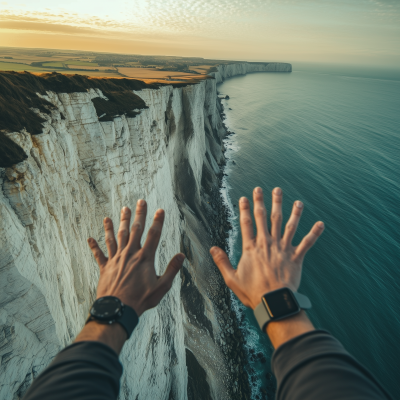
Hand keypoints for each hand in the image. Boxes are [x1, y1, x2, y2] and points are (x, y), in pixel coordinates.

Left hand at [88, 200, 184, 316]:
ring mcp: (116, 259)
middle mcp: (130, 254)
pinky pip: (99, 254)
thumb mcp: (162, 286)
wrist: (118, 309)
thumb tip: (181, 255)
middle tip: (140, 202)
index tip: (160, 210)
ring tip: (120, 211)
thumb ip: (172, 269)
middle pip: (135, 230)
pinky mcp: (105, 267)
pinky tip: (90, 238)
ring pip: (116, 236)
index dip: (158, 221)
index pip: (153, 235)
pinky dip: (94, 246)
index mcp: (144, 258)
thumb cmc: (140, 299)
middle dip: (138, 214)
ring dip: (118, 223)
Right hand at [210, 187, 323, 309]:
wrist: (273, 303)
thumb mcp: (231, 279)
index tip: (244, 198)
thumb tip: (212, 248)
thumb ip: (222, 262)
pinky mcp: (296, 258)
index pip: (247, 223)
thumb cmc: (252, 292)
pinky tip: (321, 223)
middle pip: (265, 218)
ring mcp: (283, 249)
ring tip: (295, 200)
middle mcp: (267, 244)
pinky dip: (314, 233)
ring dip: (292, 212)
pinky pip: (307, 243)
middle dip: (263, 202)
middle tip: (262, 189)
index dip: (245, 209)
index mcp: (251, 248)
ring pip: (288, 226)